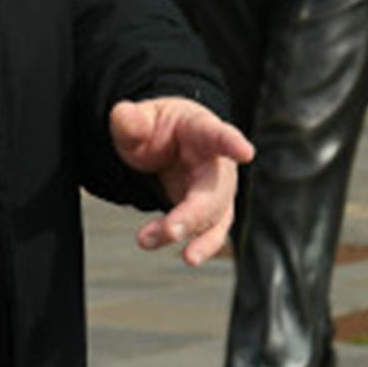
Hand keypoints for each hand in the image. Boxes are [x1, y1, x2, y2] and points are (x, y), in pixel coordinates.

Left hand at [109, 97, 250, 267]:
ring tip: (167, 249)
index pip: (219, 135)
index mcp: (204, 130)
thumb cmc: (161, 128)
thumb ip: (132, 121)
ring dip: (196, 237)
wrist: (170, 144)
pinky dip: (197, 245)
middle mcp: (218, 163)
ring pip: (214, 218)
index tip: (246, 152)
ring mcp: (218, 190)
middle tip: (170, 230)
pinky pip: (210, 233)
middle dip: (194, 214)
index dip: (232, 143)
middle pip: (214, 191)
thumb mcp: (142, 119)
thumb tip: (121, 113)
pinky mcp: (212, 213)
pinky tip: (177, 252)